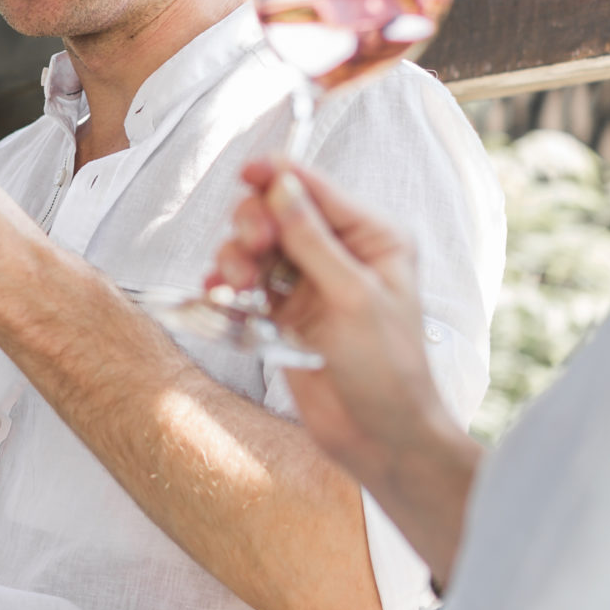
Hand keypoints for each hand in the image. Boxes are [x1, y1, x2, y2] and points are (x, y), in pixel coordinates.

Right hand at [212, 159, 466, 491]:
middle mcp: (342, 253)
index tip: (248, 171)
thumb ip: (314, 241)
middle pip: (279, 211)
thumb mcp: (354, 298)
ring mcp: (311, 283)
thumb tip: (283, 186)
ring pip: (257, 246)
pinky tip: (221, 293)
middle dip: (256, 222)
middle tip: (250, 248)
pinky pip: (247, 283)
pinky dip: (229, 284)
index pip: (318, 190)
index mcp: (374, 238)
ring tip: (236, 280)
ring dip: (238, 256)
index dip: (280, 175)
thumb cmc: (389, 371)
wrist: (381, 438)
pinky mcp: (286, 313)